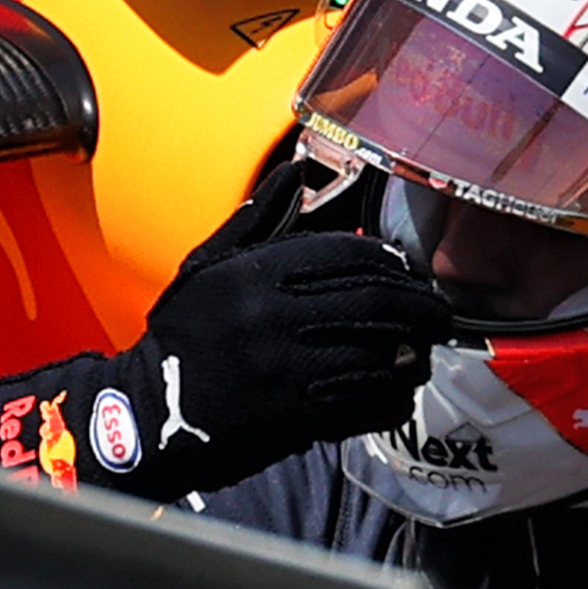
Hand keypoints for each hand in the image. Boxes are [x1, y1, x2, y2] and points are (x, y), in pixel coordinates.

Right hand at [0, 232, 453, 496]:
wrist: (149, 414)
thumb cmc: (183, 336)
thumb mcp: (207, 266)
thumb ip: (258, 219)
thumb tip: (297, 171)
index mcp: (256, 273)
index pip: (350, 254)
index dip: (392, 261)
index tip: (408, 269)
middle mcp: (276, 317)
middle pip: (378, 302)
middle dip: (420, 307)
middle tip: (438, 313)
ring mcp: (290, 370)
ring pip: (380, 355)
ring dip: (413, 354)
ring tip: (424, 352)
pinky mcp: (298, 418)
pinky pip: (367, 404)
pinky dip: (393, 397)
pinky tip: (399, 391)